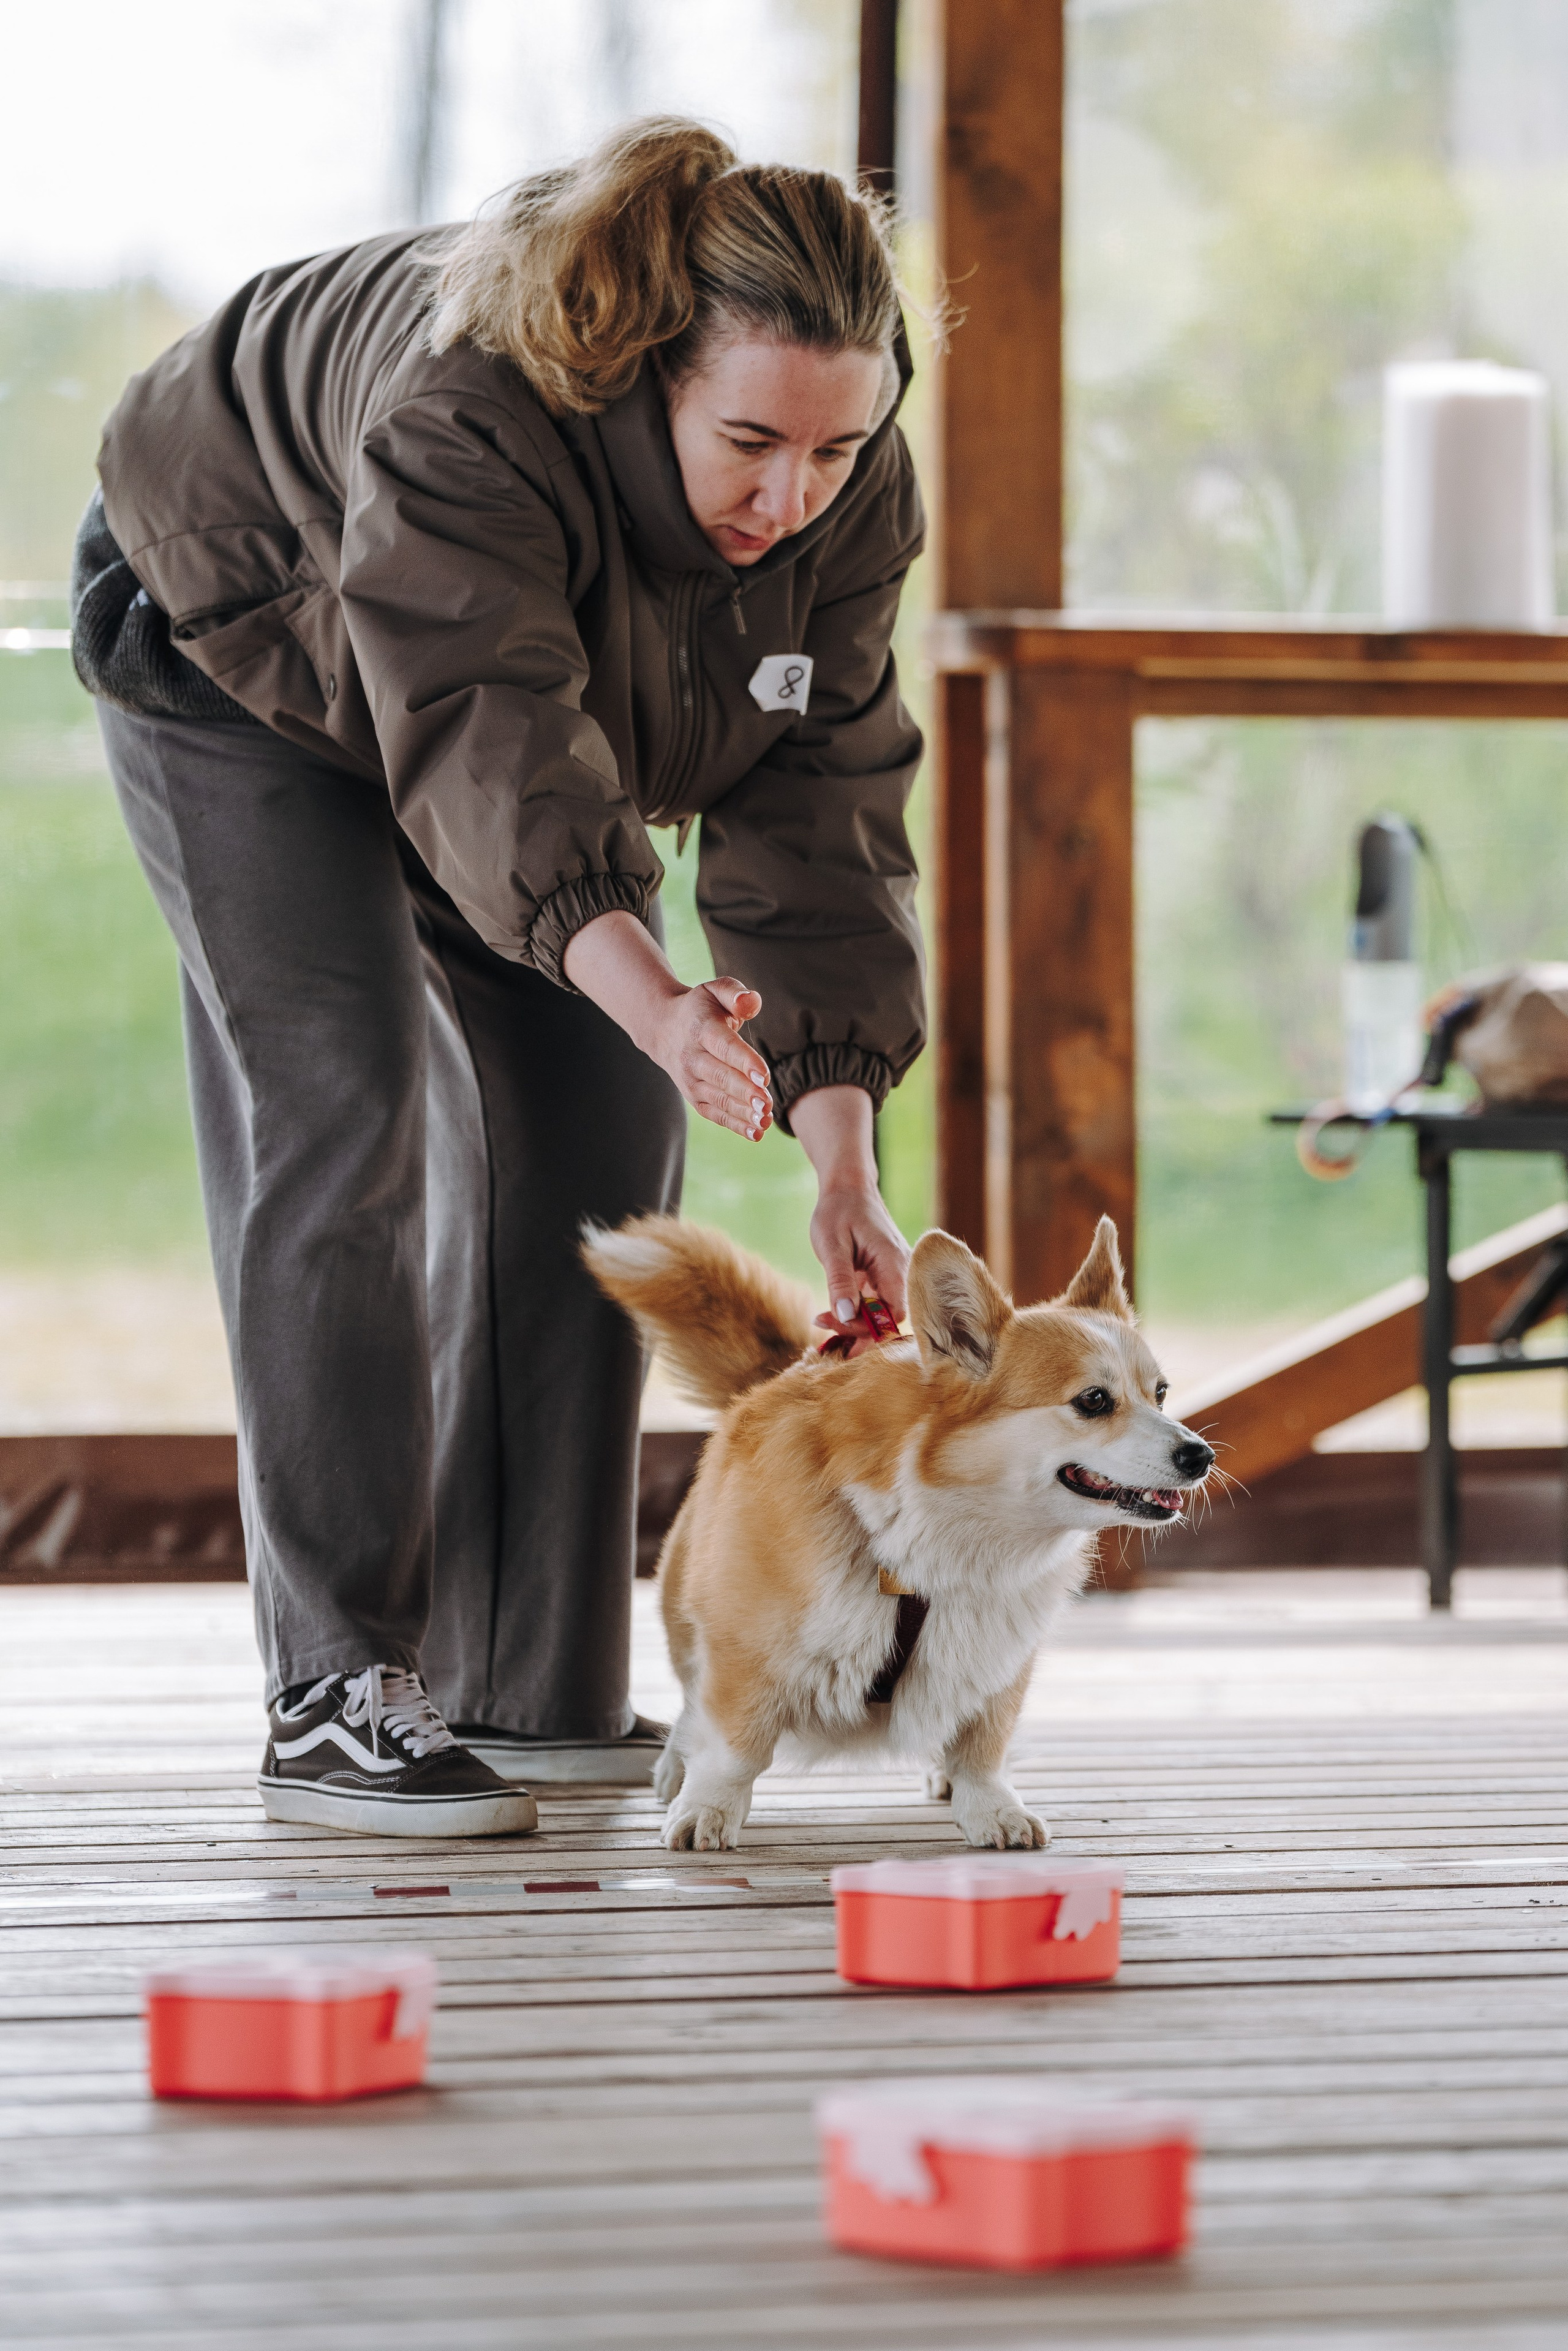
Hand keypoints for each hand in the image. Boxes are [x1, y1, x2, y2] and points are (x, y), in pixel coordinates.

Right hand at [561, 912, 772, 1141]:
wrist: (663, 1029)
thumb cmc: (701, 1008)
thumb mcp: (715, 990)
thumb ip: (735, 993)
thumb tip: (752, 1002)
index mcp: (701, 1029)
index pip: (724, 1046)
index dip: (744, 1061)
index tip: (764, 1076)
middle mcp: (692, 1057)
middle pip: (720, 1077)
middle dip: (744, 1092)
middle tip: (766, 1103)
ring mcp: (691, 1081)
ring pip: (718, 1099)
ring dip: (742, 1112)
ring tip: (765, 1120)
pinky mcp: (695, 1097)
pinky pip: (715, 1114)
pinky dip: (735, 1125)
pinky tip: (757, 1133)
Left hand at [809, 1182, 911, 1350]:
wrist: (848, 1187)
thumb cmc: (839, 1210)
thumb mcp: (832, 1245)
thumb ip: (840, 1281)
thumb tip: (846, 1315)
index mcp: (894, 1264)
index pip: (894, 1313)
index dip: (868, 1327)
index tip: (833, 1319)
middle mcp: (902, 1272)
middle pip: (889, 1318)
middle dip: (858, 1330)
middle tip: (822, 1324)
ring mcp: (894, 1274)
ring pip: (882, 1313)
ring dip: (854, 1323)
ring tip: (822, 1320)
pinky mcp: (884, 1276)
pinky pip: (876, 1302)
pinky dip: (856, 1311)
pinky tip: (832, 1312)